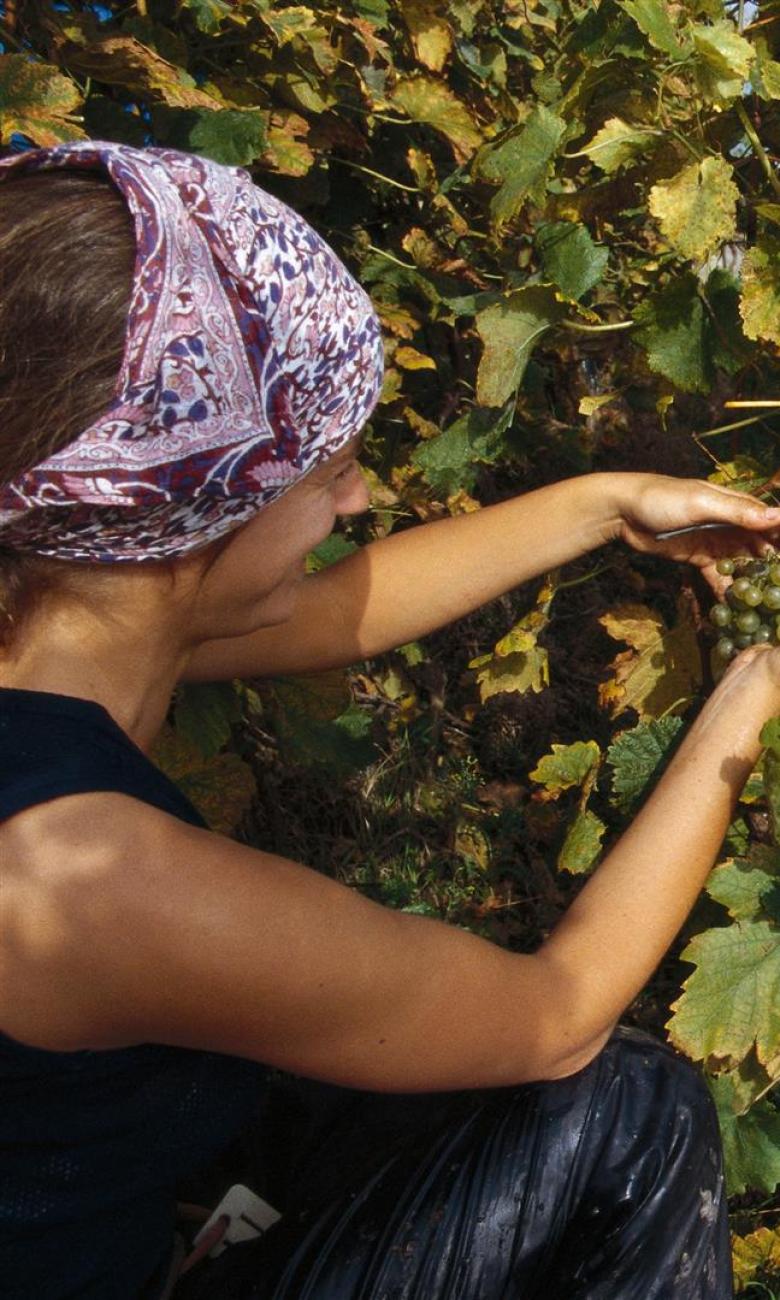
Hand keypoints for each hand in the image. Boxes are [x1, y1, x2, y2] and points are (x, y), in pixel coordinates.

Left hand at [612, 473, 779, 592]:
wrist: (623, 511)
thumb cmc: (663, 498)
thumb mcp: (701, 502)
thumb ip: (737, 512)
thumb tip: (777, 516)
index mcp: (734, 504)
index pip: (769, 520)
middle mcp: (729, 524)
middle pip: (760, 544)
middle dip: (773, 563)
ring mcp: (714, 542)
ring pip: (742, 562)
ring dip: (754, 578)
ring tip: (767, 601)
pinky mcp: (698, 558)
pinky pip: (718, 576)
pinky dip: (728, 589)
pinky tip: (738, 607)